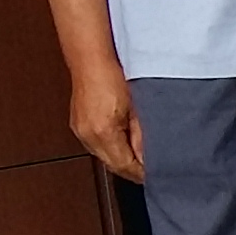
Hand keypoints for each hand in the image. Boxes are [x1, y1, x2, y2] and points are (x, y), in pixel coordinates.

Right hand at [66, 56, 146, 179]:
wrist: (91, 59)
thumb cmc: (113, 76)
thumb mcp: (138, 108)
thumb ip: (143, 137)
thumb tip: (150, 158)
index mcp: (103, 131)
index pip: (125, 166)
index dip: (142, 173)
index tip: (157, 174)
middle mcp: (88, 135)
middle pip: (114, 166)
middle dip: (133, 169)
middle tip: (152, 169)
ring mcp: (80, 132)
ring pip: (105, 158)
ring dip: (122, 160)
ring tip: (140, 156)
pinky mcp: (78, 126)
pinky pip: (97, 147)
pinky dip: (111, 150)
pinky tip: (123, 144)